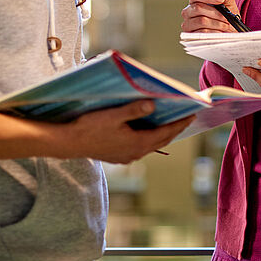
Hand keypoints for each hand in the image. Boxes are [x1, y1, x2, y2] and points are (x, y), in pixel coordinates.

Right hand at [65, 101, 193, 163]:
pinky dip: (149, 137)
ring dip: (162, 134)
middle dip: (175, 129)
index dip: (179, 123)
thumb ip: (134, 110)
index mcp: (137, 143)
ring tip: (170, 123)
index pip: (166, 133)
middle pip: (162, 140)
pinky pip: (140, 146)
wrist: (68, 143)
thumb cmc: (89, 128)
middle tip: (186, 118)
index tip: (192, 115)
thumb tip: (153, 105)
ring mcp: (127, 156)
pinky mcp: (119, 155)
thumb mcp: (113, 115)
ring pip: (151, 144)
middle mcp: (135, 153)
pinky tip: (147, 130)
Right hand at [181, 0, 240, 32]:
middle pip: (198, 8)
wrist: (229, 33)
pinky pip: (202, 33)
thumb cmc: (226, 17)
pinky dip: (214, 32)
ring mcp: (188, 24)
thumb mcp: (228, 3)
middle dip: (215, 13)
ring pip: (201, 21)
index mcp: (195, 1)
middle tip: (226, 17)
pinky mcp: (191, 36)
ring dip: (217, 23)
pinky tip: (220, 32)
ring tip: (225, 25)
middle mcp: (188, 12)